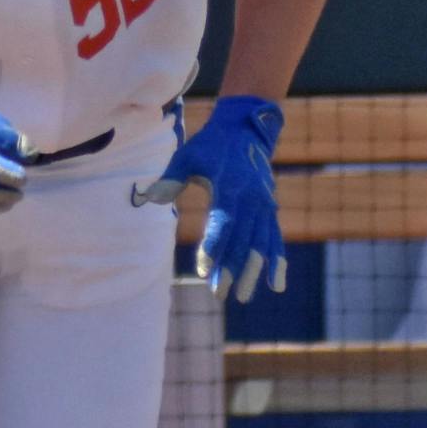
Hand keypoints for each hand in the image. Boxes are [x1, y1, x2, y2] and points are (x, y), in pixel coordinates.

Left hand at [131, 95, 285, 301]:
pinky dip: (277, 261)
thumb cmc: (211, 145)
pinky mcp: (270, 209)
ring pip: (261, 244)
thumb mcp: (188, 155)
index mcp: (231, 187)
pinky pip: (275, 238)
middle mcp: (252, 200)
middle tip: (219, 293)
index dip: (213, 248)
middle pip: (242, 240)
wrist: (246, 130)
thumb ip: (171, 178)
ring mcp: (264, 206)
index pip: (222, 224)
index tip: (203, 270)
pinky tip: (276, 286)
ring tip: (243, 297)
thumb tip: (149, 198)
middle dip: (232, 268)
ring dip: (254, 272)